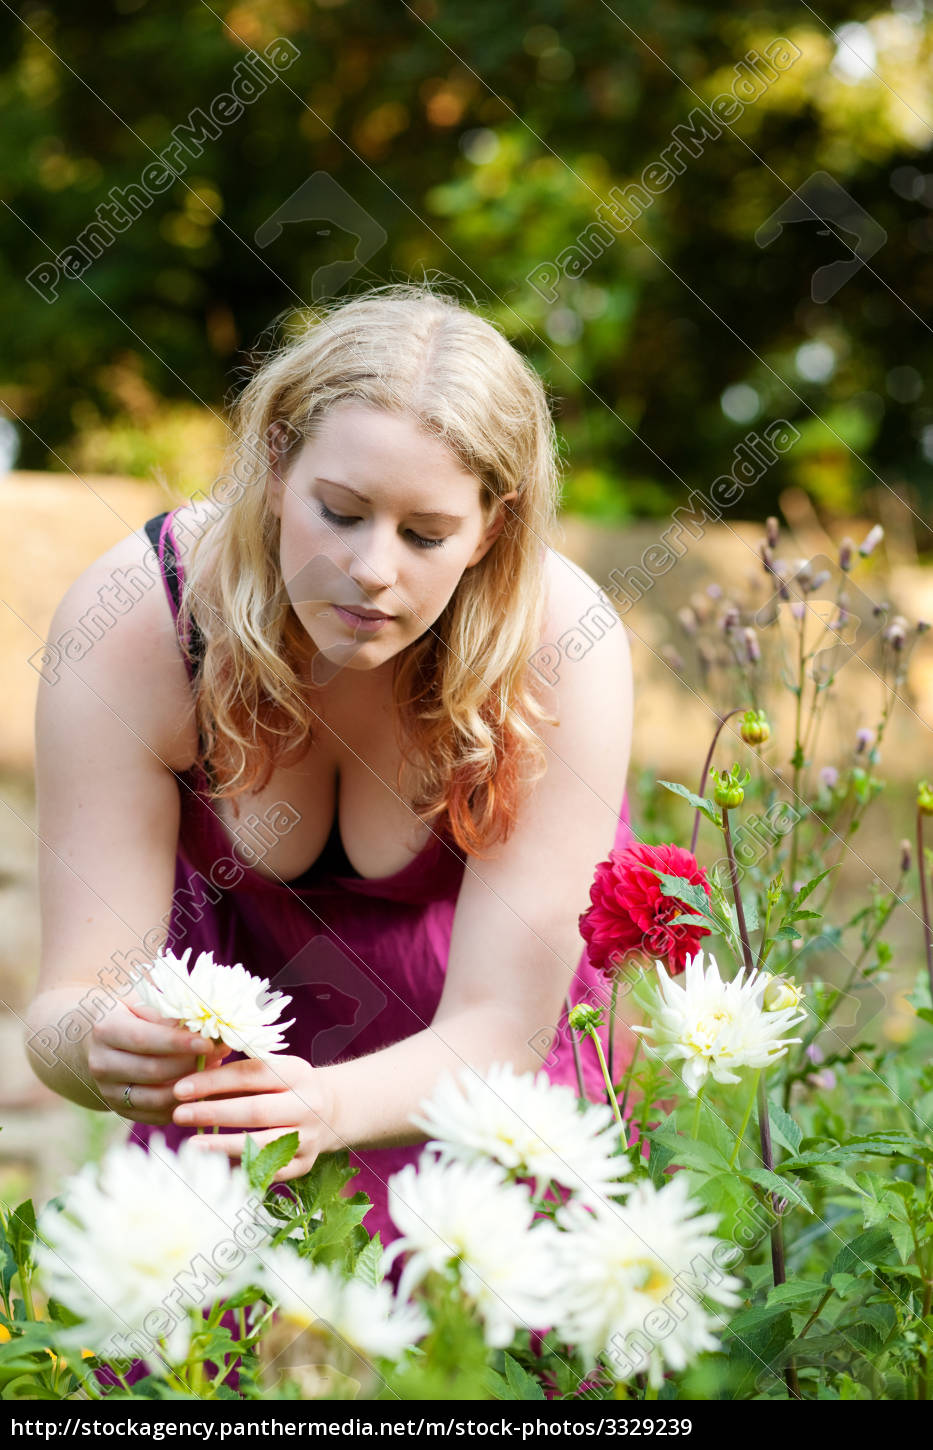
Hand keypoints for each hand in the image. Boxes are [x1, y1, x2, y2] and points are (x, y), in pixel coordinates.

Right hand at [86, 997, 230, 1123]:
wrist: (96, 1041)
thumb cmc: (129, 1014)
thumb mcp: (142, 1002)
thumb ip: (167, 1012)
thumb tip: (202, 1023)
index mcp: (105, 1030)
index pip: (144, 1040)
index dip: (178, 1043)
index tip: (207, 1042)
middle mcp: (101, 1064)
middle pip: (152, 1071)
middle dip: (190, 1064)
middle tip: (220, 1052)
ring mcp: (109, 1091)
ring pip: (155, 1098)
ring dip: (190, 1086)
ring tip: (214, 1068)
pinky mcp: (120, 1110)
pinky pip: (157, 1114)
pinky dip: (182, 1104)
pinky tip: (202, 1087)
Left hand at [171, 1053, 338, 1179]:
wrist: (332, 1110)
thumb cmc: (288, 1086)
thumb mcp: (274, 1069)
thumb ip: (240, 1074)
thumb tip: (194, 1082)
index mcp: (297, 1072)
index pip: (251, 1074)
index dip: (214, 1081)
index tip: (181, 1088)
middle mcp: (308, 1104)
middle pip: (256, 1110)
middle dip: (214, 1113)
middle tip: (178, 1115)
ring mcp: (309, 1136)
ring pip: (263, 1143)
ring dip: (223, 1145)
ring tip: (191, 1145)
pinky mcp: (306, 1163)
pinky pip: (271, 1171)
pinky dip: (244, 1169)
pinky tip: (217, 1167)